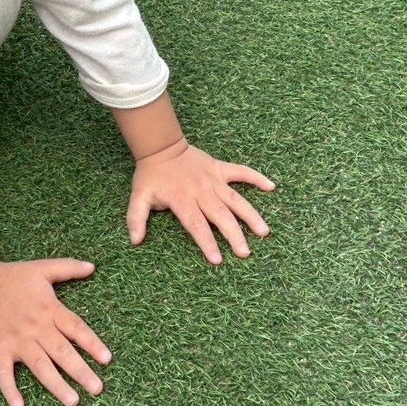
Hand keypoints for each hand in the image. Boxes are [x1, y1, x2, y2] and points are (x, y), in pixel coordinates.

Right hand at [0, 258, 110, 405]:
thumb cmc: (12, 277)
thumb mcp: (43, 268)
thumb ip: (68, 268)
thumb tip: (92, 267)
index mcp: (50, 310)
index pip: (76, 329)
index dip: (92, 344)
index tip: (107, 360)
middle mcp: (37, 329)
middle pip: (62, 352)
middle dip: (80, 371)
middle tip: (97, 389)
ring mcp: (18, 341)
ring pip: (40, 366)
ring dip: (56, 384)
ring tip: (72, 401)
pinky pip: (4, 373)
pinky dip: (10, 389)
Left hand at [127, 140, 273, 263]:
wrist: (161, 146)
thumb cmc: (151, 175)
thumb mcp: (138, 196)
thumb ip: (136, 218)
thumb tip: (135, 240)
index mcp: (182, 200)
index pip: (196, 225)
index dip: (206, 242)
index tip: (217, 259)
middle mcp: (201, 192)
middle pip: (220, 216)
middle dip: (233, 235)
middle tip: (245, 253)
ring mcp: (213, 180)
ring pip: (235, 199)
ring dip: (250, 215)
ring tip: (263, 232)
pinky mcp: (220, 169)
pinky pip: (241, 172)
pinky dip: (256, 177)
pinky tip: (271, 186)